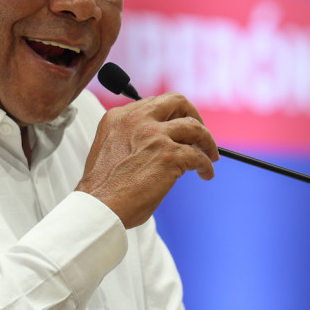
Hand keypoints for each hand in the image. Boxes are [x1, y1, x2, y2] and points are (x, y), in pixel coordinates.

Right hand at [76, 93, 219, 227]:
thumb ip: (131, 138)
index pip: (153, 104)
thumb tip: (158, 145)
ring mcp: (154, 135)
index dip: (170, 115)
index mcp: (119, 117)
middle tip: (200, 131)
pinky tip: (205, 174)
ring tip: (211, 155)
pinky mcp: (170, 155)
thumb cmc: (103, 188)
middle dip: (193, 114)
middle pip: (177, 102)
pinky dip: (206, 165)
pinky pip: (198, 156)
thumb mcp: (111, 148)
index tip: (178, 126)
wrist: (98, 207)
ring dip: (207, 141)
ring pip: (194, 127)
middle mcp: (137, 120)